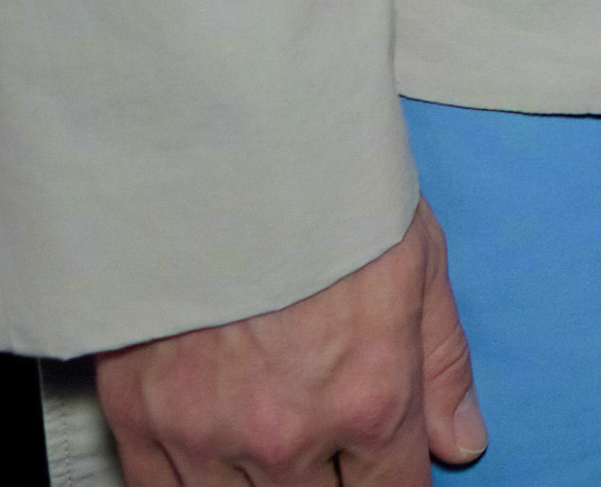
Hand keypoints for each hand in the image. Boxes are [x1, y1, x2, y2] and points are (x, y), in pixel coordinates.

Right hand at [96, 204, 483, 485]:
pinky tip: (217, 461)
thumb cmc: (327, 190)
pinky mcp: (140, 421)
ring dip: (268, 485)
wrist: (214, 146)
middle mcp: (288, 436)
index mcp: (369, 398)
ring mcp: (207, 437)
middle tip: (330, 444)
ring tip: (278, 441)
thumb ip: (441, 363)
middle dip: (334, 483)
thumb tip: (460, 443)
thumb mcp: (418, 259)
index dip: (398, 484)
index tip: (391, 469)